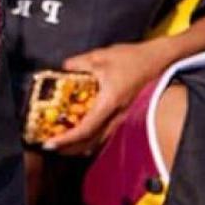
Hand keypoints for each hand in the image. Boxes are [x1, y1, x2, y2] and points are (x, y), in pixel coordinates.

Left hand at [43, 40, 172, 155]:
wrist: (154, 60)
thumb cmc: (129, 58)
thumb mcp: (98, 57)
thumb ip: (77, 64)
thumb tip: (63, 68)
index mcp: (109, 102)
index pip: (86, 128)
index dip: (67, 138)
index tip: (51, 143)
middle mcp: (116, 115)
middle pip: (91, 141)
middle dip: (70, 148)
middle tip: (50, 146)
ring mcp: (121, 116)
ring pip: (99, 139)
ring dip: (79, 145)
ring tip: (61, 144)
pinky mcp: (122, 114)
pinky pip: (104, 132)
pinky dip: (89, 137)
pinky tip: (79, 134)